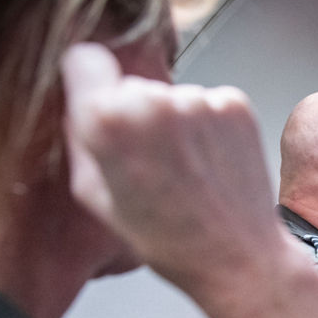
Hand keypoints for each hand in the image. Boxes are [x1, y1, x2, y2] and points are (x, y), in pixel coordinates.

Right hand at [61, 42, 317, 317]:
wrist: (238, 258)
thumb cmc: (167, 240)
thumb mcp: (94, 195)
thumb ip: (81, 138)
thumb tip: (79, 100)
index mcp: (107, 121)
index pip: (84, 59)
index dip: (89, 81)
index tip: (97, 98)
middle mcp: (153, 100)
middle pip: (132, 85)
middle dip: (136, 115)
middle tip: (150, 163)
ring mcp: (198, 100)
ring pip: (172, 97)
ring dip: (174, 124)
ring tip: (185, 172)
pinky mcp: (234, 105)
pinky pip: (207, 104)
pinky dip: (207, 127)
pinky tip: (209, 165)